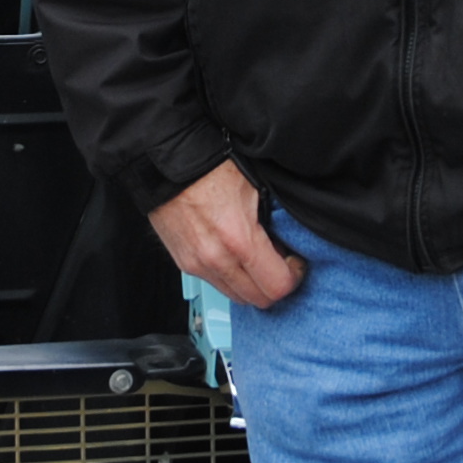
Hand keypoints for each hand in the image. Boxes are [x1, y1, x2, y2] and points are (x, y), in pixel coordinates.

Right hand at [149, 160, 304, 310]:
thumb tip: (286, 242)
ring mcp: (197, 264)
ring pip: (236, 296)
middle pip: (257, 299)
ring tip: (255, 257)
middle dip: (274, 284)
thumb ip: (274, 223)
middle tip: (279, 261)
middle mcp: (215, 259)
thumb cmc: (210, 166)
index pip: (277, 286)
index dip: (293, 276)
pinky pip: (216, 283)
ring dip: (251, 284)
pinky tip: (234, 255)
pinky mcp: (184, 263)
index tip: (294, 262)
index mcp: (238, 240)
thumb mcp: (257, 188)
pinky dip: (230, 276)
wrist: (169, 163)